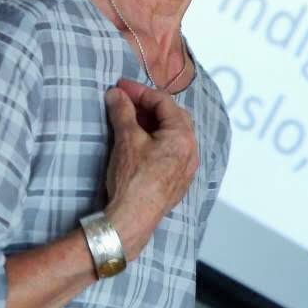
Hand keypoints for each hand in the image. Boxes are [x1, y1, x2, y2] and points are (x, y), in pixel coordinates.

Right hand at [102, 78, 199, 255]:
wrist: (132, 219)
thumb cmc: (132, 179)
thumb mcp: (126, 139)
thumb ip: (123, 112)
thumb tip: (116, 95)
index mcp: (183, 136)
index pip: (163, 102)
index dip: (140, 91)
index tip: (120, 88)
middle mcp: (191, 151)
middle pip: (173, 116)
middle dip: (149, 106)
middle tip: (127, 102)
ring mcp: (186, 168)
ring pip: (173, 135)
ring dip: (153, 124)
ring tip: (131, 121)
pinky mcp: (177, 182)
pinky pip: (171, 153)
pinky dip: (157, 142)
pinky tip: (140, 144)